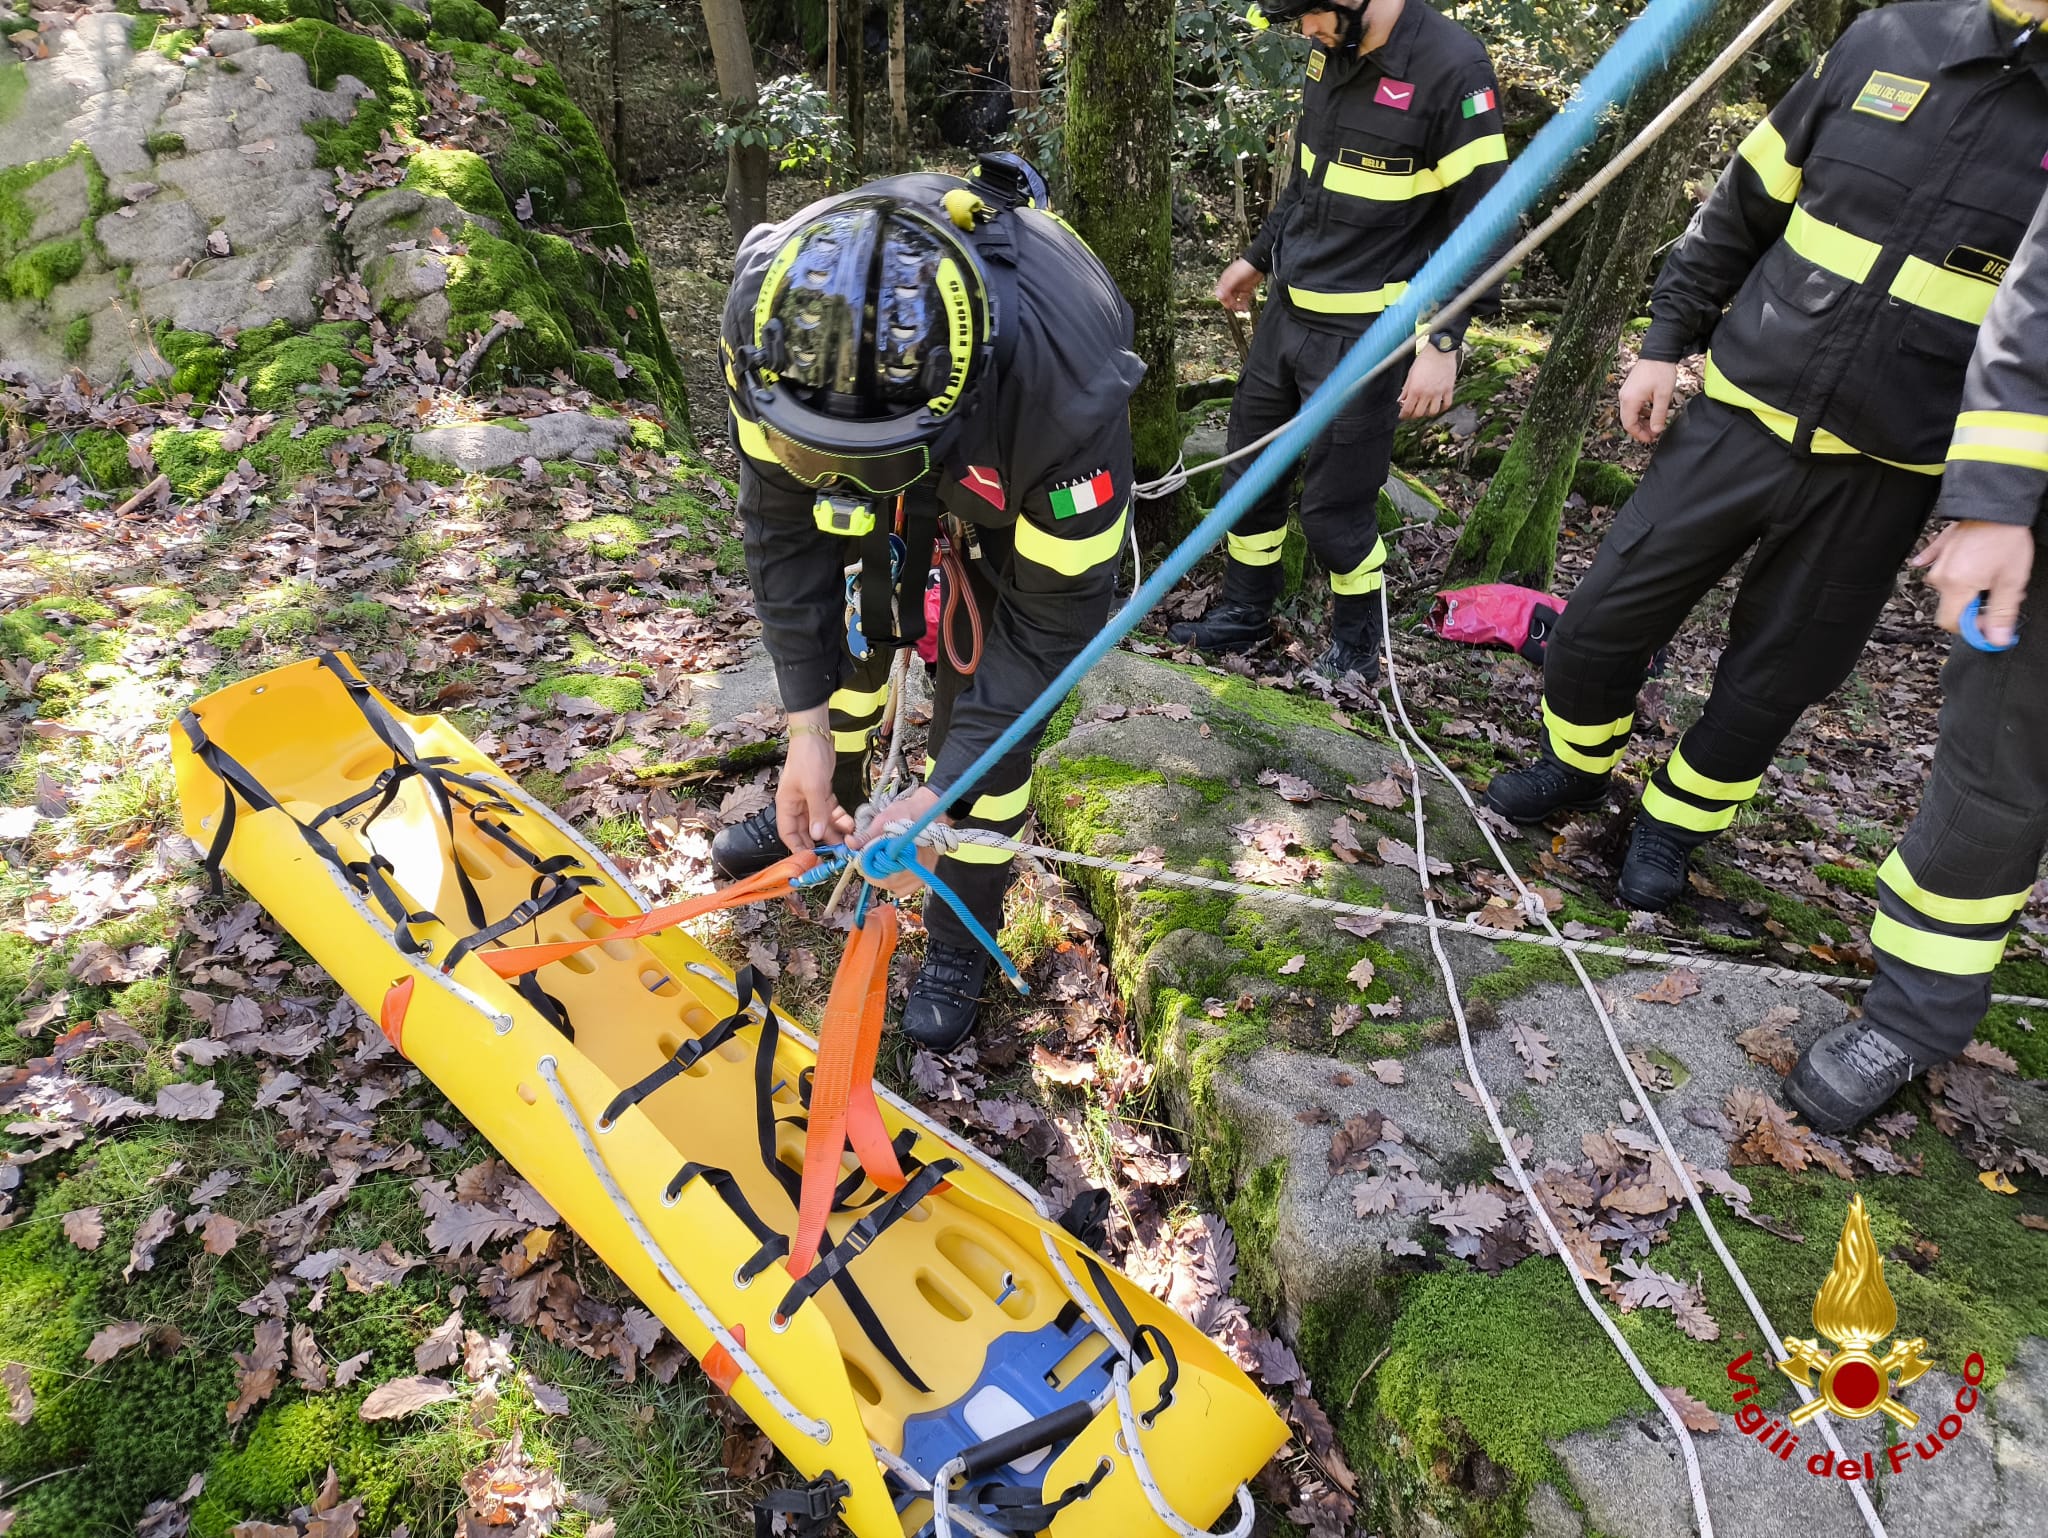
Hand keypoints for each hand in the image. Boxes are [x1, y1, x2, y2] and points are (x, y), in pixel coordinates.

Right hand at [774, 723, 853, 852]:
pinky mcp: (823, 794)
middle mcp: (797, 806)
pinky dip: (840, 819)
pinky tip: (850, 824)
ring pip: (822, 823)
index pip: (789, 835)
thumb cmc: (808, 758)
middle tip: (836, 855)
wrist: (816, 735)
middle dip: (821, 844)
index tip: (812, 861)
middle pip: (807, 832)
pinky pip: (831, 812)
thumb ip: (816, 811)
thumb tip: (817, 834)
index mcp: (787, 806)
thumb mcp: (813, 786)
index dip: (798, 849)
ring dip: (834, 832)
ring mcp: (811, 800)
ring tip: (848, 841)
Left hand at [847, 783, 944, 897]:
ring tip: (884, 860)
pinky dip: (894, 882)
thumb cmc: (907, 813)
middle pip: (886, 882)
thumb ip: (867, 835)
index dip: (868, 865)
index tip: (865, 854)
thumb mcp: (885, 819)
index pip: (881, 872)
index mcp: (908, 852)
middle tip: (874, 856)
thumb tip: (849, 843)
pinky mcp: (924, 878)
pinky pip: (903, 889)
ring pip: (894, 888)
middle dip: (874, 871)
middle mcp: (919, 868)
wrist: (930, 812)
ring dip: (884, 877)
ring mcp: (923, 875)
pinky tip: (893, 869)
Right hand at [1215, 258, 1262, 313]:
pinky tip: (1245, 308)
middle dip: (1231, 304)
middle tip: (1236, 308)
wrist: (1260, 262)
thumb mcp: (1235, 277)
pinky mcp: (1246, 289)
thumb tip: (1218, 295)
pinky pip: (1243, 299)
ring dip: (1237, 306)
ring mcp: (1239, 287)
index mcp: (1226, 280)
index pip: (1221, 294)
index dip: (1224, 300)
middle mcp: (1231, 284)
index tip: (1229, 304)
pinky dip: (1243, 304)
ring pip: (1235, 300)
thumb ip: (1227, 286)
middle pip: (1228, 298)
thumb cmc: (1246, 266)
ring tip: (1242, 309)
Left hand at [1400, 345, 1457, 420]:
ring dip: (1428, 413)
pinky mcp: (1449, 389)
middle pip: (1419, 413)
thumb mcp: (1411, 373)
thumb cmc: (1425, 359)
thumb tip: (1401, 400)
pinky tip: (1438, 406)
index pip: (1407, 409)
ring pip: (1433, 412)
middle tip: (1412, 412)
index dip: (1403, 415)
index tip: (1402, 416)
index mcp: (1415, 389)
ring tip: (1425, 409)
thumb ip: (1406, 389)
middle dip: (1414, 415)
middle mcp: (1427, 393)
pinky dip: (1442, 408)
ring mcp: (1439, 392)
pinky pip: (1446, 404)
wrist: (1441, 350)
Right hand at [1618, 359, 1678, 443]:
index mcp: (1630, 400)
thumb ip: (1659, 415)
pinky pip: (1632, 405)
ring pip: (1630, 413)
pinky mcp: (1630, 388)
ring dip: (1641, 420)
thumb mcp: (1663, 395)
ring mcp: (1626, 392)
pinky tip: (1651, 412)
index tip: (1651, 438)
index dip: (1639, 434)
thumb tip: (1657, 430)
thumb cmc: (1660, 371)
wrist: (1658, 352)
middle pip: (1628, 420)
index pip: (1629, 424)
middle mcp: (1624, 397)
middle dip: (1640, 429)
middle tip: (1654, 433)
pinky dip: (1641, 412)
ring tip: (1655, 423)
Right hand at [1912, 520, 2035, 645]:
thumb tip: (1995, 640)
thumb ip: (2001, 614)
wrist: (1996, 503)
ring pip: (1950, 588)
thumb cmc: (2005, 538)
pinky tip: (1954, 570)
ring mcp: (1936, 562)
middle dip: (1976, 607)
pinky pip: (1934, 565)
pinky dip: (1947, 572)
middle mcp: (1940, 577)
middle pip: (1952, 606)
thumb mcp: (2011, 581)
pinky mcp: (1938, 548)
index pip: (1951, 623)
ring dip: (1969, 590)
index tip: (1990, 625)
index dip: (1972, 629)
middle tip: (2000, 595)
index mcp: (1955, 587)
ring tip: (1992, 576)